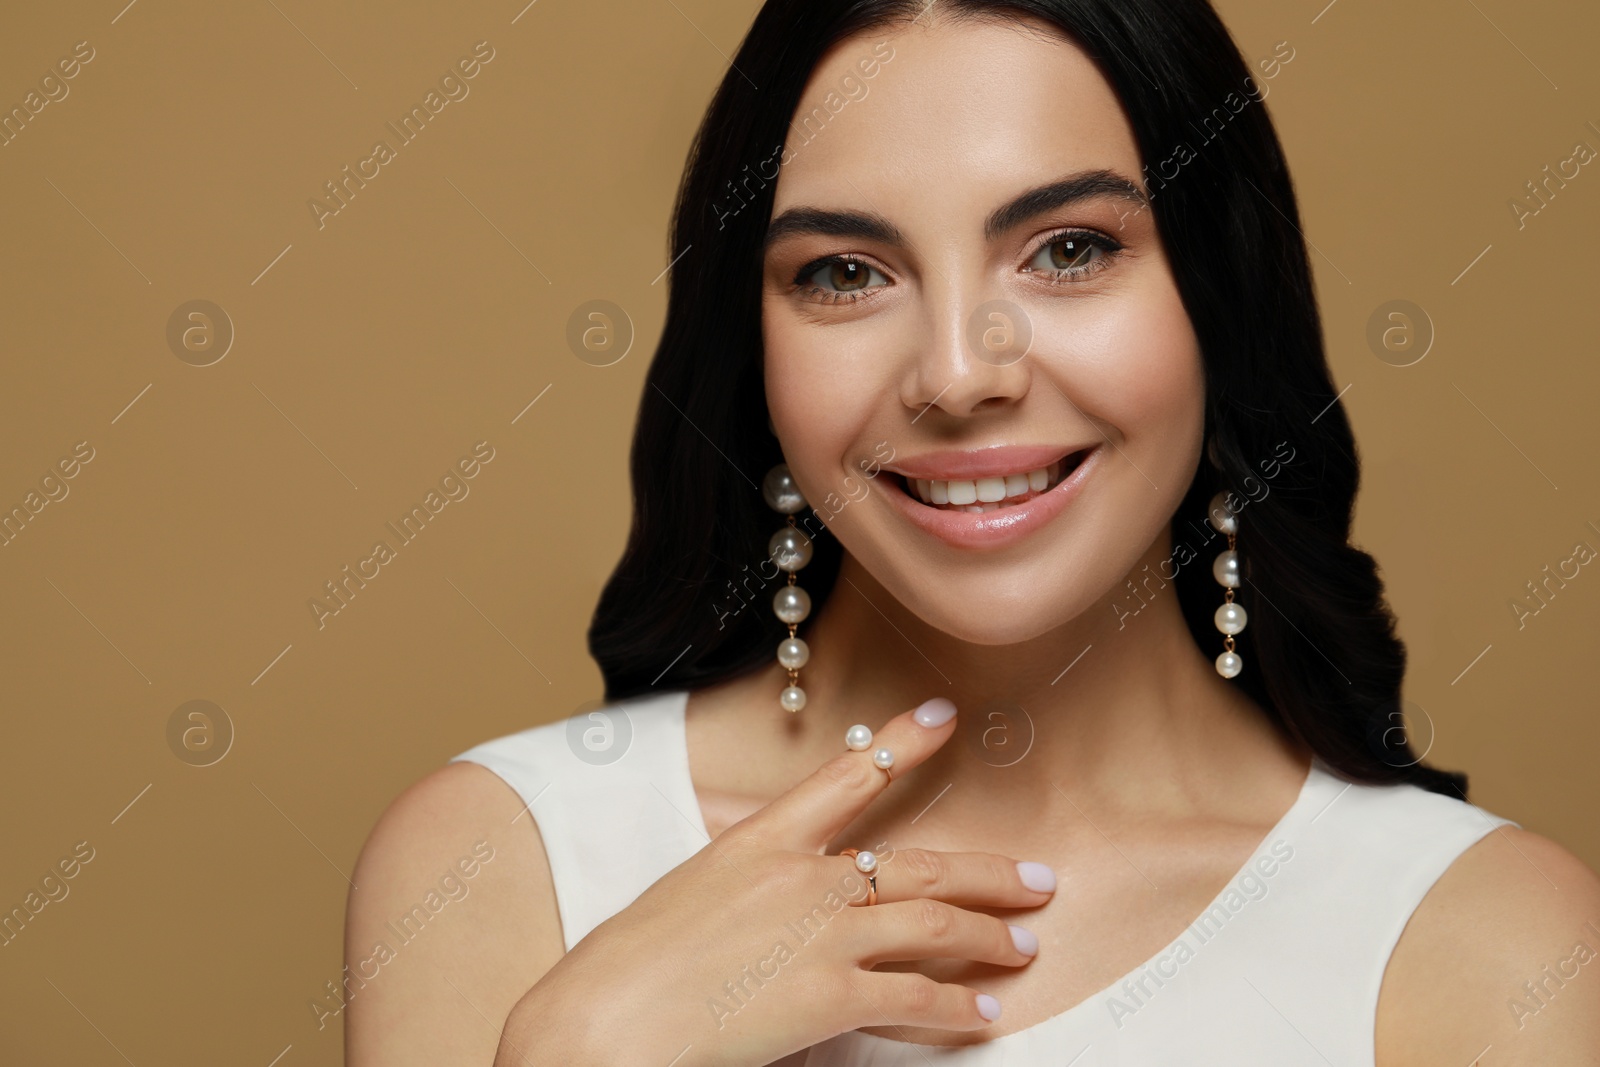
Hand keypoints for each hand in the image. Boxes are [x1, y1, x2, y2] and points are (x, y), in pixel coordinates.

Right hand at [505, 697, 1055, 1066]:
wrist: (601, 1023)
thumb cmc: (623, 971)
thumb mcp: (685, 903)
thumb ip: (746, 895)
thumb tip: (782, 914)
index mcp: (756, 843)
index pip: (844, 778)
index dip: (901, 744)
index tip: (942, 718)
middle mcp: (800, 877)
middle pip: (918, 863)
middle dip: (986, 870)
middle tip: (1037, 876)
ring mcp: (821, 932)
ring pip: (933, 924)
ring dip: (988, 936)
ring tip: (1024, 942)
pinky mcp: (830, 994)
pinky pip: (916, 998)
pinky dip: (959, 1009)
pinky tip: (985, 1016)